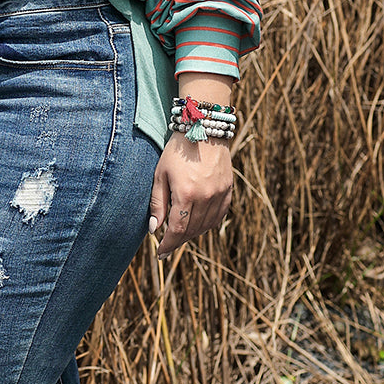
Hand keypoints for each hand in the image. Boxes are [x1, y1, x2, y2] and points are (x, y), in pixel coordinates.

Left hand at [148, 134, 232, 258]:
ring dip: (192, 234)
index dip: (168, 244)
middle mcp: (206, 197)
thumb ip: (157, 204)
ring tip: (180, 234)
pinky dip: (207, 224)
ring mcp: (220, 194)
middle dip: (178, 240)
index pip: (177, 230)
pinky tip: (197, 225)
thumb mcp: (160, 175)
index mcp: (186, 194)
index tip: (160, 253)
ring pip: (206, 226)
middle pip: (192, 231)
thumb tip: (154, 230)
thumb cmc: (176, 152)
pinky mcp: (228, 190)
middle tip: (167, 244)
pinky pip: (219, 216)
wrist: (203, 130)